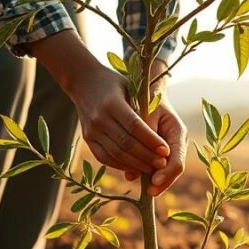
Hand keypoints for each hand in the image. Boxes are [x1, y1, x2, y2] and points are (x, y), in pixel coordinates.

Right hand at [29, 31, 168, 175]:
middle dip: (146, 156)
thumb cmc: (114, 83)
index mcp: (112, 103)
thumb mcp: (130, 87)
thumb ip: (143, 109)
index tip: (166, 151)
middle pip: (126, 143)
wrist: (83, 80)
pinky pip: (105, 158)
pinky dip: (121, 165)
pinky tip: (134, 167)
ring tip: (151, 168)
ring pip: (116, 154)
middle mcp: (99, 118)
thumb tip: (162, 137)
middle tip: (162, 163)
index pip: (135, 126)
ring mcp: (91, 130)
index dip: (151, 140)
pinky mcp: (87, 138)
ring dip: (135, 164)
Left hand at [123, 97, 186, 195]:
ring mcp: (168, 146)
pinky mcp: (158, 149)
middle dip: (163, 182)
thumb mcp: (145, 112)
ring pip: (166, 170)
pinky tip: (133, 175)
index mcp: (177, 132)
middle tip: (150, 192)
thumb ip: (144, 134)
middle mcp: (176, 142)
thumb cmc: (145, 97)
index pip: (177, 161)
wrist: (147, 90)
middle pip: (174, 170)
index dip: (166, 174)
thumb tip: (140, 157)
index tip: (154, 182)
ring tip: (146, 188)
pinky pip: (155, 165)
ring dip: (155, 180)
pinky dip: (146, 172)